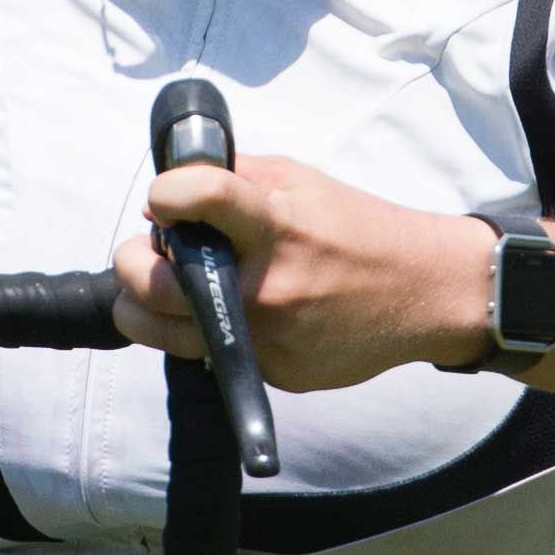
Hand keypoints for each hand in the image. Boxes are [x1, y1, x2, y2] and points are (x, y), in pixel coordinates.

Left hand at [115, 151, 490, 390]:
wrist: (424, 293)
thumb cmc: (360, 230)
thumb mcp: (301, 183)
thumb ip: (233, 181)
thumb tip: (165, 198)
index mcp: (276, 226)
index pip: (197, 196)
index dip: (165, 194)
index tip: (163, 201)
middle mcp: (267, 288)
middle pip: (149, 285)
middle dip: (130, 263)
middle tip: (146, 255)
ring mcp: (267, 339)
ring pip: (161, 333)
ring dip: (146, 307)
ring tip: (165, 289)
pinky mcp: (273, 373)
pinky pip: (209, 353)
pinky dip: (208, 331)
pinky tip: (240, 313)